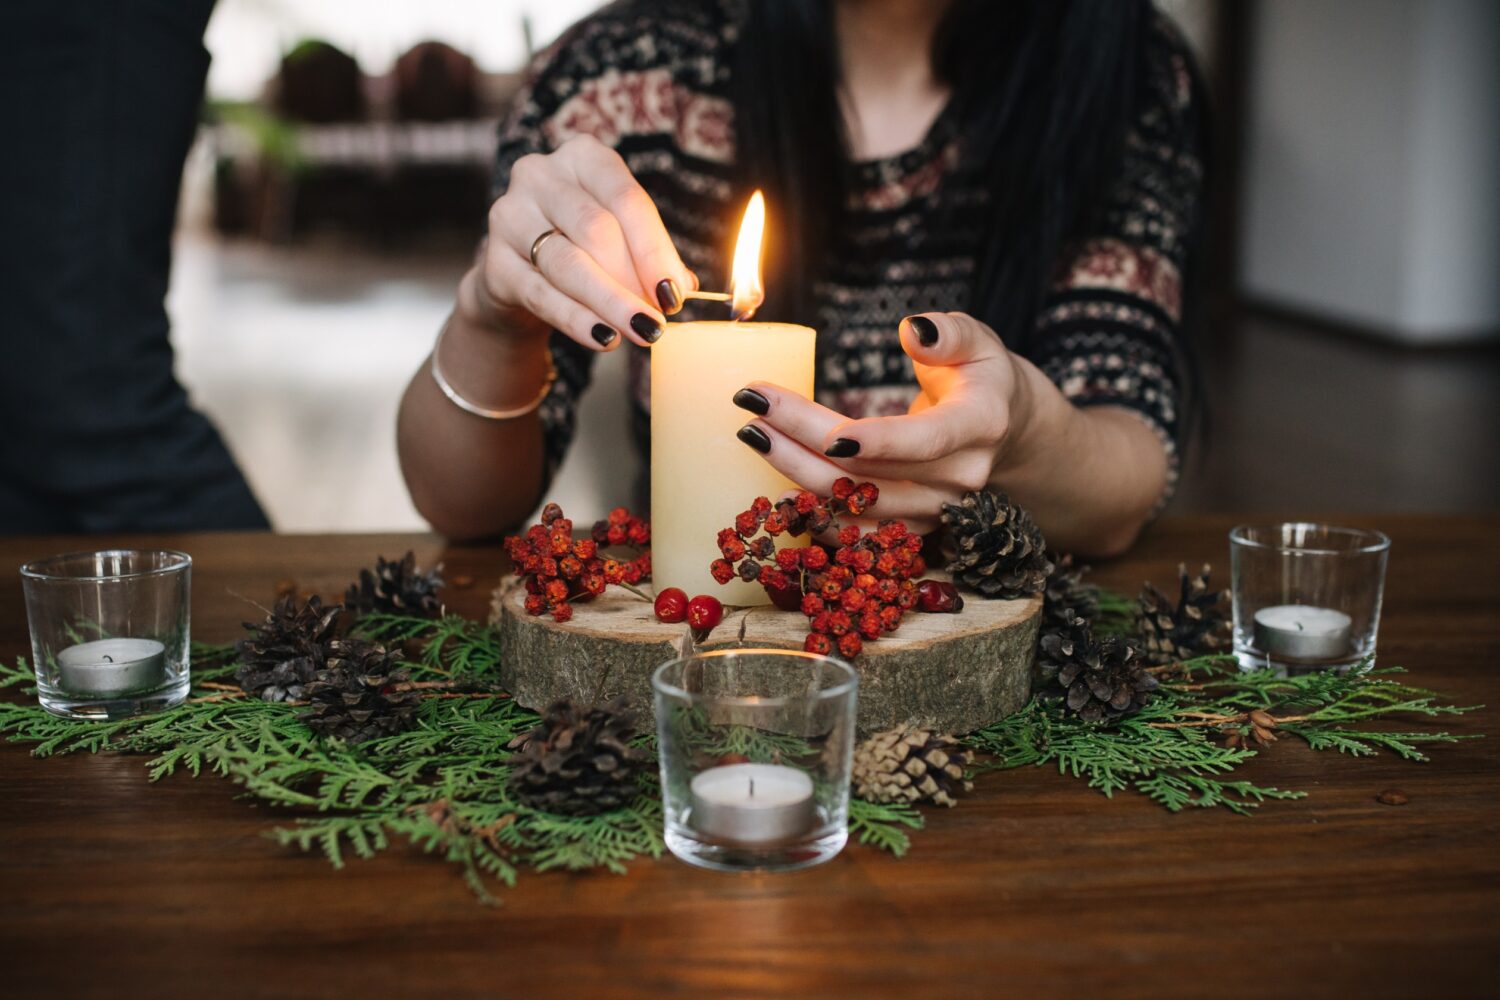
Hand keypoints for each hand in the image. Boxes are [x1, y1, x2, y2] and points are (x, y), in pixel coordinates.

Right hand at [464, 135, 697, 349]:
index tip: (675, 293)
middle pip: (597, 230)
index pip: (626, 199)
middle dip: (634, 280)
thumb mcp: (622, 239)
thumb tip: (682, 287)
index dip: (654, 250)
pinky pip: (542, 295)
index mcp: (583, 157)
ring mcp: (510, 216)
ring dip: (611, 303)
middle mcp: (540, 175)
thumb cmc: (583, 245)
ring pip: (569, 265)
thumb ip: (651, 258)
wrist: (520, 273)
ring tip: (641, 332)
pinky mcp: (493, 262)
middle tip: (658, 318)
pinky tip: (604, 337)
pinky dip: (578, 320)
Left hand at [733, 313, 1026, 533]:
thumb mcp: (976, 340)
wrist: (1001, 431)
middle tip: (753, 405)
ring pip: (856, 503)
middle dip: (805, 436)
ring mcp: (936, 512)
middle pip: (872, 468)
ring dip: (797, 472)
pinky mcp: (913, 532)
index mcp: (980, 425)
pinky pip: (858, 534)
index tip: (827, 434)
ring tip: (753, 435)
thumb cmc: (978, 376)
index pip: (927, 439)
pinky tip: (778, 493)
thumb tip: (913, 330)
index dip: (879, 440)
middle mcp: (960, 478)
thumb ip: (948, 333)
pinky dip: (817, 517)